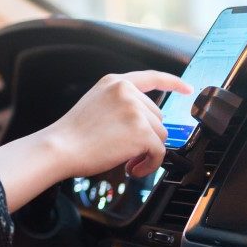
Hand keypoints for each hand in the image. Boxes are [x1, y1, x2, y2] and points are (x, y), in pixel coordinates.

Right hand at [44, 71, 192, 180]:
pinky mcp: (142, 132)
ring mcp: (136, 111)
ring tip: (124, 158)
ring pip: (160, 135)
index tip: (187, 89)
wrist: (59, 148)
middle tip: (123, 147)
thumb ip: (119, 103)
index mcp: (115, 83)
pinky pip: (159, 152)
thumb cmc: (72, 134)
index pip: (152, 78)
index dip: (173, 83)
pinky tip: (132, 168)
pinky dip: (149, 164)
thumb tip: (146, 121)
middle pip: (157, 117)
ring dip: (146, 151)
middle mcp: (127, 92)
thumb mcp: (95, 104)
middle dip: (145, 135)